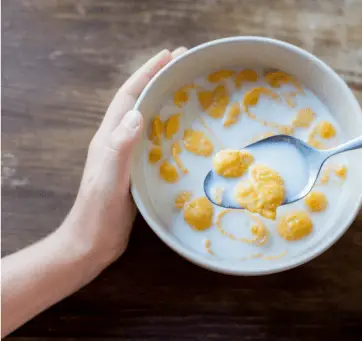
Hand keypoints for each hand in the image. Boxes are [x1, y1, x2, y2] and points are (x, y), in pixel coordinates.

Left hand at [60, 47, 186, 267]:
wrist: (91, 243)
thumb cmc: (98, 214)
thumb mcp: (109, 180)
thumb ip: (119, 148)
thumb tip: (136, 113)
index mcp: (109, 139)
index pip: (129, 97)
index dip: (147, 74)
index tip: (169, 56)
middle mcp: (117, 142)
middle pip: (138, 102)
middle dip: (158, 79)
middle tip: (184, 65)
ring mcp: (126, 156)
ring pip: (147, 119)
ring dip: (164, 99)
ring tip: (188, 89)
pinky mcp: (135, 170)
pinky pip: (154, 139)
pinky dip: (168, 126)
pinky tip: (184, 130)